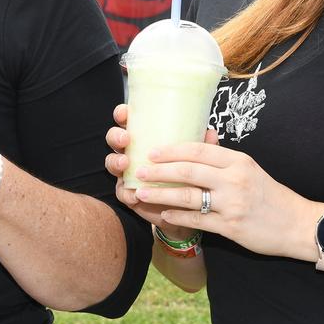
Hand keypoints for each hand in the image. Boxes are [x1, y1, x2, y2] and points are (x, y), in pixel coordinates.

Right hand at [105, 103, 218, 239]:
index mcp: (145, 137)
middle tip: (125, 139)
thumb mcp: (195, 158)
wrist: (186, 210)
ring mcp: (128, 173)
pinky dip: (127, 192)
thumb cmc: (188, 176)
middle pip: (115, 138)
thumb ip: (200, 147)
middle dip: (116, 136)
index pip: (130, 120)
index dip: (123, 114)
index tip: (125, 114)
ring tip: (126, 163)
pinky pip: (121, 191)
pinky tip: (134, 193)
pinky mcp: (128, 194)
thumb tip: (211, 132)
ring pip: (112, 162)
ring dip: (116, 161)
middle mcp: (133, 152)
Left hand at [131, 141, 320, 258]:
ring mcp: (232, 204)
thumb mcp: (249, 168)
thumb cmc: (269, 194)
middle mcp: (234, 179)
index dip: (172, 150)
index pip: (198, 150)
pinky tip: (162, 215)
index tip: (152, 151)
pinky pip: (197, 220)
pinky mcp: (230, 227)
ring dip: (161, 194)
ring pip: (188, 196)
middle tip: (139, 169)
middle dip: (160, 170)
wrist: (296, 224)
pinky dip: (176, 217)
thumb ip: (223, 158)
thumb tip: (202, 137)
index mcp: (238, 161)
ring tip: (141, 193)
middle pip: (188, 171)